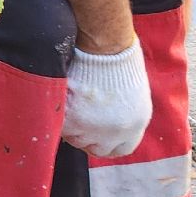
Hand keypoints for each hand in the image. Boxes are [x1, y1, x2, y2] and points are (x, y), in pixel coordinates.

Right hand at [61, 42, 152, 156]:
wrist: (105, 47)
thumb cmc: (119, 59)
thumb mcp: (133, 93)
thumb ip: (123, 113)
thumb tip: (108, 123)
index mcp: (136, 124)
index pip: (122, 148)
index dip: (108, 143)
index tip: (99, 136)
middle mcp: (117, 132)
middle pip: (97, 149)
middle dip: (88, 137)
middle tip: (80, 120)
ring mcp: (94, 129)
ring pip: (76, 140)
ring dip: (72, 126)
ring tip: (73, 103)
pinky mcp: (73, 121)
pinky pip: (60, 128)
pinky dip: (59, 116)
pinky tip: (64, 99)